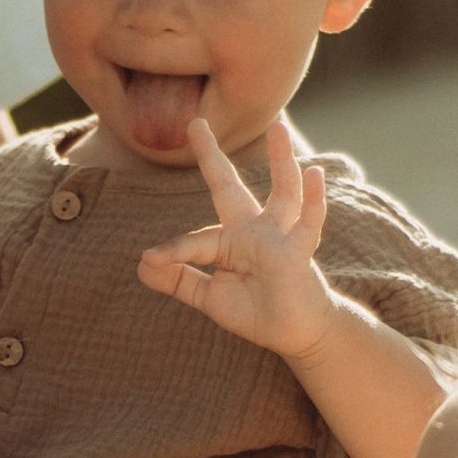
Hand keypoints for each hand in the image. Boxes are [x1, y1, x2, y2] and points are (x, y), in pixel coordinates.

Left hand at [137, 117, 341, 363]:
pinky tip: (314, 174)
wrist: (294, 334)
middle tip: (196, 122)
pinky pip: (308, 223)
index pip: (196, 240)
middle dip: (213, 156)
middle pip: (230, 186)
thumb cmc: (255, 310)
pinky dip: (313, 200)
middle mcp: (254, 230)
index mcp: (230, 240)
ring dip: (281, 159)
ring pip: (282, 191)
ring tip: (277, 127)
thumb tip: (142, 262)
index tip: (150, 260)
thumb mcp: (208, 296)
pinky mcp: (299, 252)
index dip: (172, 251)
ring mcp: (278, 237)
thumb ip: (178, 280)